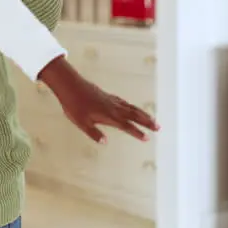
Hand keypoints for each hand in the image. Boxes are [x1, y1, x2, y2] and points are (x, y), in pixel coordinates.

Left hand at [39, 57, 159, 142]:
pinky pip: (125, 102)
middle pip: (134, 115)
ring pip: (131, 108)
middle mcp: (113, 107)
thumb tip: (105, 142)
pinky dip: (132, 107)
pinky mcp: (107, 96)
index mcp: (108, 116)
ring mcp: (111, 100)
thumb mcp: (81, 123)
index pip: (126, 126)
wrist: (69, 85)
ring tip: (152, 119)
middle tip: (158, 127)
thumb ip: (93, 133)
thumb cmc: (73, 105)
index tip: (147, 138)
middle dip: (147, 122)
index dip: (137, 132)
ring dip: (143, 114)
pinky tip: (133, 109)